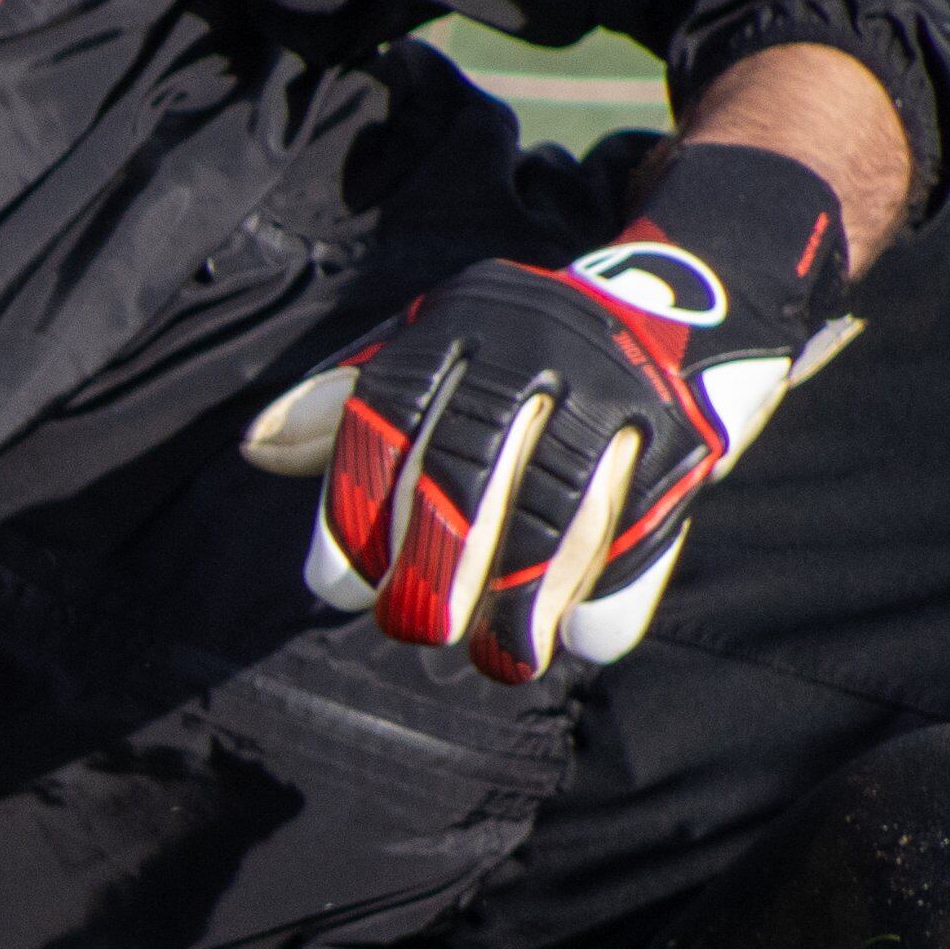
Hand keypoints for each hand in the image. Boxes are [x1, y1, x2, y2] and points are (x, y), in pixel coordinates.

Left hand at [242, 144, 855, 681]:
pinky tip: (580, 640)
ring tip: (498, 660)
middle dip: (435, 559)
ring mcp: (617, 388)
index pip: (390, 410)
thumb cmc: (526, 345)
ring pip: (561, 503)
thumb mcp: (437, 344)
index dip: (357, 502)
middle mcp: (537, 345)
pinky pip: (646, 522)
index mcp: (462, 319)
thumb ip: (347, 401)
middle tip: (411, 628)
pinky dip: (614, 588)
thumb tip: (255, 447)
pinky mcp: (686, 435)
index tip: (337, 586)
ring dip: (524, 596)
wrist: (693, 288)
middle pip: (473, 463)